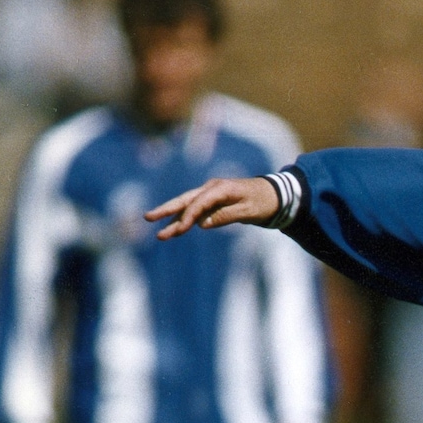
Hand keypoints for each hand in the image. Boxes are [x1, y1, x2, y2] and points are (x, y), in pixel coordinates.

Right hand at [147, 177, 279, 239]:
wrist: (274, 194)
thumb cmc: (263, 202)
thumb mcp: (248, 211)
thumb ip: (226, 216)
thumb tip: (203, 224)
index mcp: (220, 188)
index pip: (198, 203)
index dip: (188, 217)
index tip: (179, 231)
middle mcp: (211, 189)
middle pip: (184, 200)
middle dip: (166, 210)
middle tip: (148, 218)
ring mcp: (210, 195)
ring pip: (187, 207)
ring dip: (173, 219)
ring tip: (159, 234)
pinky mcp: (212, 203)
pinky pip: (195, 212)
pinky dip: (184, 220)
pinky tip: (174, 230)